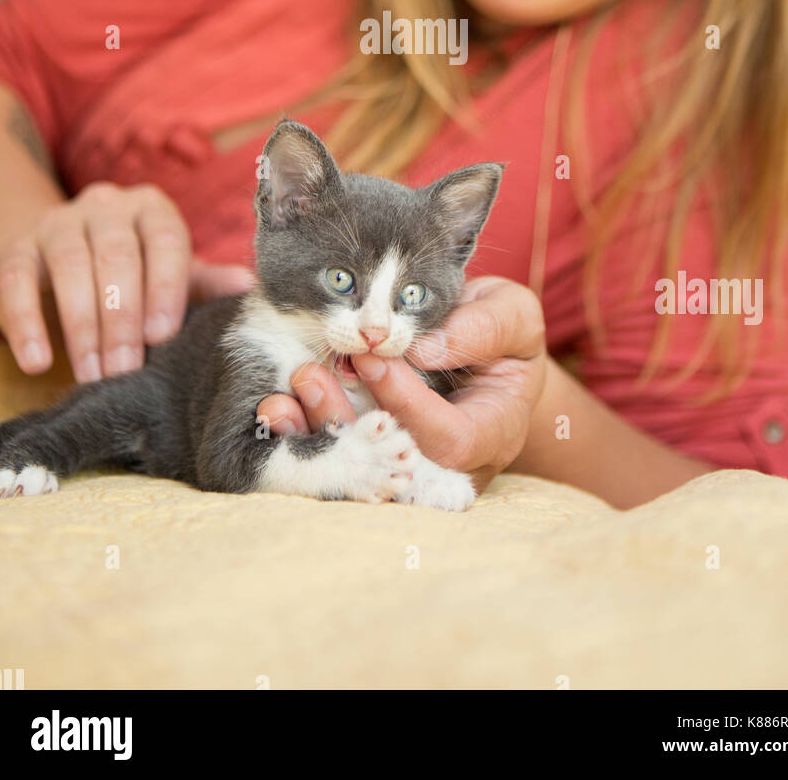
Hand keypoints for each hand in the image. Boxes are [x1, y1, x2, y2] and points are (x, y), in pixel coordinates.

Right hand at [0, 181, 252, 381]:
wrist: (59, 256)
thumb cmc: (133, 272)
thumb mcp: (170, 275)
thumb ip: (205, 283)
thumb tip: (250, 288)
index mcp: (152, 209)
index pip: (165, 238)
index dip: (165, 286)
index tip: (161, 337)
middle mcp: (106, 206)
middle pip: (116, 255)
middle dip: (122, 318)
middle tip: (124, 370)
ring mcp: (58, 222)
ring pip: (69, 263)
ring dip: (81, 325)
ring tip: (91, 374)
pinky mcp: (16, 247)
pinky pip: (15, 279)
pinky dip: (25, 322)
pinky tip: (36, 362)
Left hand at [256, 276, 546, 493]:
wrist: (486, 353)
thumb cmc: (501, 332)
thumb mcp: (511, 316)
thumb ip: (482, 328)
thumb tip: (425, 348)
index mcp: (492, 433)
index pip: (449, 440)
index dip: (407, 404)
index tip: (372, 356)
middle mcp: (449, 467)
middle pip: (393, 469)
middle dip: (346, 424)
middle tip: (309, 376)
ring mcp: (409, 469)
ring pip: (358, 472)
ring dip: (316, 431)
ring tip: (285, 391)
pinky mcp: (374, 460)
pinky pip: (338, 460)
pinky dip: (305, 436)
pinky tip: (276, 410)